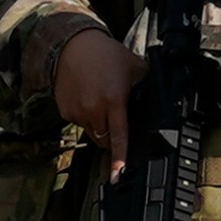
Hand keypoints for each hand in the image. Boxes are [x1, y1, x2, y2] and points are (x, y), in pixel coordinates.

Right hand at [52, 26, 140, 178]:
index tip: (117, 177)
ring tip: (99, 99)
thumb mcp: (134, 65)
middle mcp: (93, 109)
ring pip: (91, 132)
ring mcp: (77, 112)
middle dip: (112, 135)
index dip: (119, 159)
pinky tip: (87, 96)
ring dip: (98, 124)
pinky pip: (78, 122)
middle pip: (105, 140)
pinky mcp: (64, 110)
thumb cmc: (104, 53)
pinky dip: (84, 115)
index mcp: (113, 101)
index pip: (119, 137)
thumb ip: (145, 84)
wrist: (72, 44)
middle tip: (115, 115)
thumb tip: (155, 97)